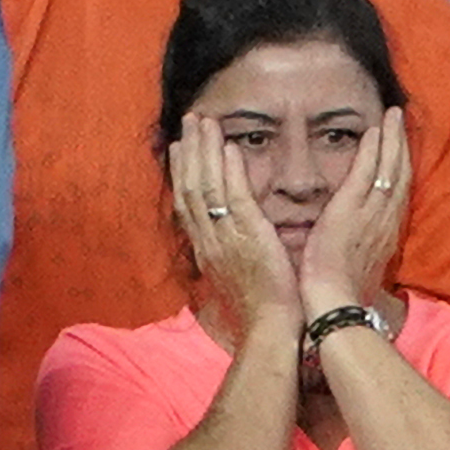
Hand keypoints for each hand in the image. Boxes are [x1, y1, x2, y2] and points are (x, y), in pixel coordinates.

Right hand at [170, 117, 299, 328]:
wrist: (270, 329)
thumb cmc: (261, 308)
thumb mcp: (237, 276)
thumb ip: (231, 252)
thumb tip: (231, 239)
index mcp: (206, 249)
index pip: (187, 203)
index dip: (182, 172)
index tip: (179, 147)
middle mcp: (209, 240)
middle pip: (189, 187)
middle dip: (188, 151)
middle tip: (189, 121)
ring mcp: (225, 238)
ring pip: (206, 186)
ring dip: (204, 151)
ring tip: (204, 122)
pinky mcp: (248, 238)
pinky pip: (234, 199)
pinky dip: (230, 172)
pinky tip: (230, 149)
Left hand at [297, 108, 409, 319]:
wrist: (334, 303)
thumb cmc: (340, 294)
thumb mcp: (358, 269)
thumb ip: (360, 251)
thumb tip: (357, 247)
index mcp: (385, 236)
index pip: (397, 195)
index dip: (400, 169)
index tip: (399, 149)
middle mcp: (385, 222)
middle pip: (400, 176)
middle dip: (401, 146)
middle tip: (400, 119)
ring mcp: (371, 214)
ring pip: (390, 169)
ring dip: (393, 140)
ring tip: (393, 116)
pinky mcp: (352, 209)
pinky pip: (367, 172)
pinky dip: (374, 150)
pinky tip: (374, 130)